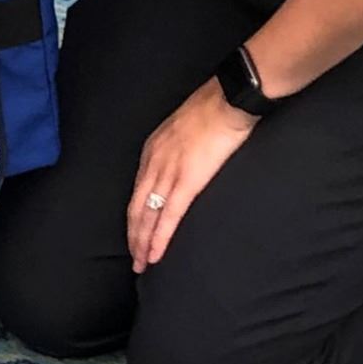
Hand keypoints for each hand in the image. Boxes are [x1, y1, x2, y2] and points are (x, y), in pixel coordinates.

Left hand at [127, 79, 256, 272]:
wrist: (228, 99)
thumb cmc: (214, 108)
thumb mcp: (185, 126)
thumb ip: (179, 146)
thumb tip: (185, 159)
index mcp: (153, 148)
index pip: (138, 190)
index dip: (135, 214)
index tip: (135, 232)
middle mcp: (154, 162)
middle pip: (137, 207)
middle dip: (134, 235)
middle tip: (135, 260)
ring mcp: (168, 172)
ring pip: (148, 216)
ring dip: (143, 243)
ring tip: (141, 264)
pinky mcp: (186, 181)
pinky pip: (168, 217)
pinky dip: (159, 239)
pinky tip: (155, 255)